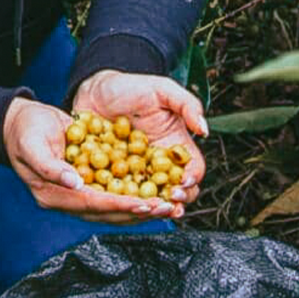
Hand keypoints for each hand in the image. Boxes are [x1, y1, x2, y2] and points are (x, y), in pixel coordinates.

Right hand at [2, 96, 179, 224]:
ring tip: (166, 206)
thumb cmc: (25, 129)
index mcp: (50, 195)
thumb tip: (74, 183)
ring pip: (112, 211)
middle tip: (165, 208)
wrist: (18, 123)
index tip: (143, 204)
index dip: (118, 205)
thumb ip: (50, 166)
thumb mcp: (33, 143)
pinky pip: (112, 197)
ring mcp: (74, 195)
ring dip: (140, 210)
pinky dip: (134, 198)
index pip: (90, 204)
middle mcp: (64, 200)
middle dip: (137, 212)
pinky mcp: (84, 187)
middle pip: (106, 214)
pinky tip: (154, 196)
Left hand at [70, 69, 207, 209]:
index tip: (183, 181)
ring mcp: (135, 172)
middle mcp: (158, 164)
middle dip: (176, 201)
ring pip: (148, 198)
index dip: (192, 178)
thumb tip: (205, 129)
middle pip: (175, 190)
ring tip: (148, 210)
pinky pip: (117, 192)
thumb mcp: (162, 89)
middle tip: (168, 201)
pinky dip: (120, 201)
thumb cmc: (131, 87)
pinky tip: (118, 203)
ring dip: (151, 207)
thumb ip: (187, 105)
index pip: (193, 169)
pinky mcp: (110, 175)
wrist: (94, 89)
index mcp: (175, 147)